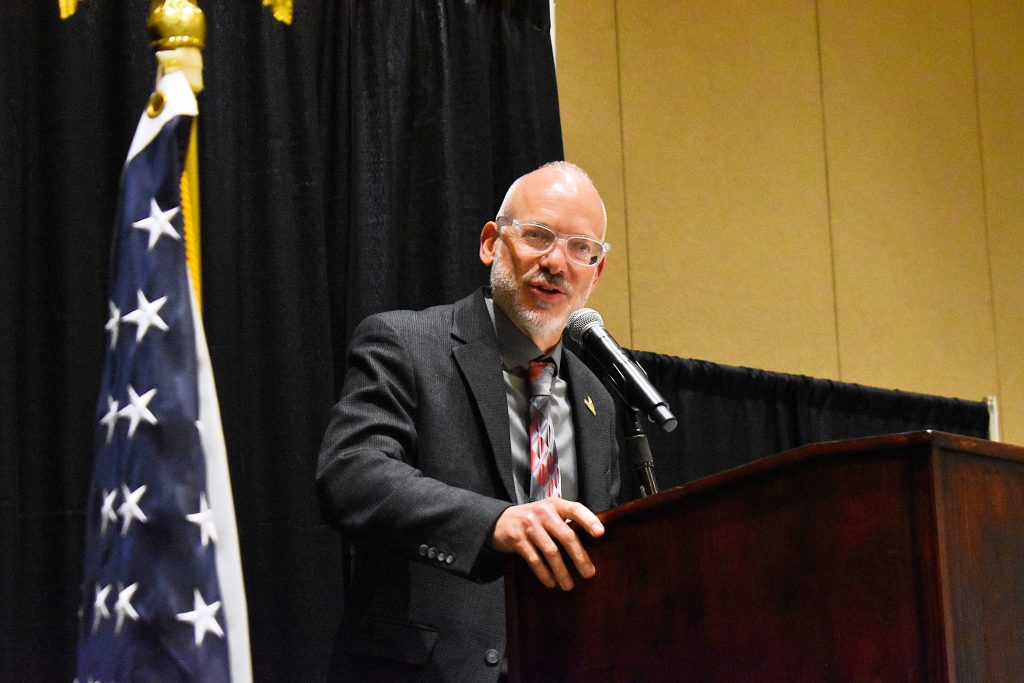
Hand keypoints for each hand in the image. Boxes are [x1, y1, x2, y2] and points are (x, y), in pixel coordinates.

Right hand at [487, 498, 604, 590]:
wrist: (499, 520)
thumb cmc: (532, 520)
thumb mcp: (548, 513)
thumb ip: (565, 521)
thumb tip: (593, 541)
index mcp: (554, 504)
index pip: (575, 509)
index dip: (589, 520)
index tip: (601, 533)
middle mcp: (542, 512)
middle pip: (566, 536)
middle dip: (579, 557)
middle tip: (589, 573)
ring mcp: (529, 525)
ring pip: (551, 552)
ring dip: (562, 571)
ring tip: (569, 585)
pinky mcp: (517, 539)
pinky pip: (534, 560)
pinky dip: (544, 574)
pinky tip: (551, 583)